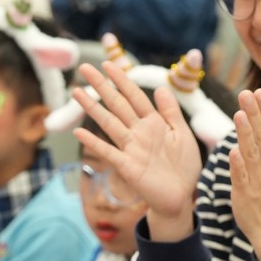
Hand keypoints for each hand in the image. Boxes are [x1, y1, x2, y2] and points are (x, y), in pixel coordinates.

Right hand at [73, 61, 203, 239]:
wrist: (182, 197)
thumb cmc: (184, 166)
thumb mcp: (183, 134)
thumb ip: (171, 112)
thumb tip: (160, 87)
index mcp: (154, 123)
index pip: (134, 96)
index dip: (122, 80)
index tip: (108, 64)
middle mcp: (139, 133)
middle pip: (117, 105)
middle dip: (102, 86)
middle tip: (84, 68)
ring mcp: (131, 149)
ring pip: (109, 123)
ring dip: (93, 108)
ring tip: (76, 92)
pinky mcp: (128, 167)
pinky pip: (109, 152)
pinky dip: (95, 143)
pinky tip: (80, 133)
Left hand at [229, 89, 260, 260]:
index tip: (259, 91)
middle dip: (254, 114)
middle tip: (247, 93)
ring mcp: (257, 178)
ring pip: (251, 152)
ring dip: (245, 133)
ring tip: (239, 114)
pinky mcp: (245, 193)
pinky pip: (241, 177)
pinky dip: (238, 164)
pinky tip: (233, 150)